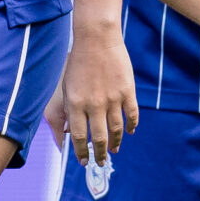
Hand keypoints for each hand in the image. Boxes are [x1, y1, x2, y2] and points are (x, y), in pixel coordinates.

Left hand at [57, 22, 137, 164]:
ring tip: (115, 150)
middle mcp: (94, 105)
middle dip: (100, 154)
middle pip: (99, 138)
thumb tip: (72, 131)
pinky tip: (130, 132)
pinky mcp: (127, 91)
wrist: (96, 39)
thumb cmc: (78, 62)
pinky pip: (132, 115)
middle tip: (102, 162)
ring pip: (117, 130)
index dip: (82, 153)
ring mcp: (112, 98)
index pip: (79, 137)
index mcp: (76, 104)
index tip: (84, 161)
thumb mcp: (67, 86)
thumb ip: (70, 109)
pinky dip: (132, 126)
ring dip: (116, 143)